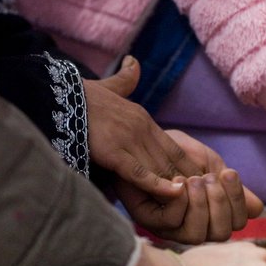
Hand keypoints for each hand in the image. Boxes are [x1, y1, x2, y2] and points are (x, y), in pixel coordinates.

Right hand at [84, 56, 204, 198]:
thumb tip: (134, 62)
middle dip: (189, 180)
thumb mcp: (110, 85)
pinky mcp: (114, 152)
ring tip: (195, 204)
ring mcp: (129, 140)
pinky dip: (159, 185)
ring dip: (178, 186)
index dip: (189, 165)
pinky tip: (174, 194)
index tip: (201, 181)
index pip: (174, 146)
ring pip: (161, 168)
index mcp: (143, 118)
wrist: (61, 95)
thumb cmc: (82, 94)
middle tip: (205, 199)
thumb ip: (125, 79)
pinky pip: (140, 172)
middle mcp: (141, 128)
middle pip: (172, 160)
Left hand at [116, 130, 263, 242]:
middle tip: (209, 177)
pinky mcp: (148, 220)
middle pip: (222, 234)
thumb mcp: (208, 164)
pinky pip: (172, 224)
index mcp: (212, 213)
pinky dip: (180, 203)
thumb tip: (256, 208)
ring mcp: (171, 227)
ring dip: (201, 204)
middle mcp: (194, 225)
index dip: (238, 201)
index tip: (229, 172)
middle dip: (220, 203)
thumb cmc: (175, 152)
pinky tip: (178, 181)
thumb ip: (228, 185)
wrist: (140, 139)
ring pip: (198, 235)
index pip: (238, 222)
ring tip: (194, 179)